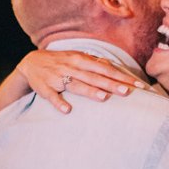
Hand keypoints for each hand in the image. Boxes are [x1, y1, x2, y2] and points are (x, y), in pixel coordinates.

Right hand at [18, 50, 146, 112]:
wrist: (31, 63)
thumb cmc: (61, 62)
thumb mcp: (78, 58)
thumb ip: (96, 64)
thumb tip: (116, 68)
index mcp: (81, 59)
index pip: (106, 68)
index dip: (122, 76)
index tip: (137, 85)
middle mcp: (71, 67)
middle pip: (94, 77)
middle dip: (111, 84)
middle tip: (127, 92)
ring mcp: (57, 77)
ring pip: (75, 85)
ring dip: (89, 91)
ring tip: (103, 98)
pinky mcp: (45, 88)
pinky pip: (52, 96)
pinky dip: (59, 102)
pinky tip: (67, 110)